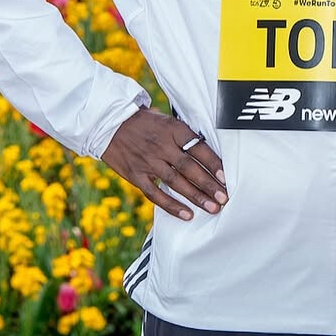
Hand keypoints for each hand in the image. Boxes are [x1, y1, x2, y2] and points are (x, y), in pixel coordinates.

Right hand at [100, 110, 225, 222]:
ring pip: (175, 182)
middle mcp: (160, 145)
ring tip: (212, 208)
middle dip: (208, 184)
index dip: (213, 163)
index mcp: (172, 129)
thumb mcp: (167, 120)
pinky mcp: (134, 174)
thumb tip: (210, 151)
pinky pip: (154, 193)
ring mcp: (147, 161)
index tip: (226, 177)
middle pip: (189, 167)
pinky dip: (171, 206)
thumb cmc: (145, 122)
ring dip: (195, 197)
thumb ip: (185, 135)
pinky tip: (187, 215)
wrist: (109, 122)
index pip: (197, 148)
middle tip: (224, 198)